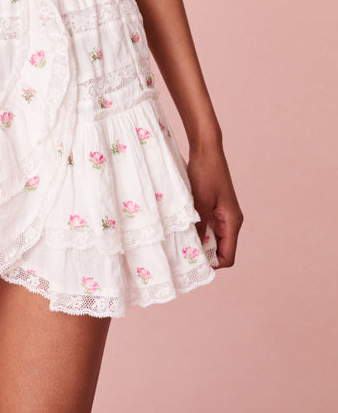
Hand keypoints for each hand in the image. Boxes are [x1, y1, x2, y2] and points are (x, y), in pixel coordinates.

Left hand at [186, 141, 243, 268]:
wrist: (206, 148)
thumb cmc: (206, 173)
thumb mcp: (200, 202)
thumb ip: (199, 227)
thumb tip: (195, 251)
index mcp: (232, 222)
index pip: (228, 257)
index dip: (212, 264)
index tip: (192, 263)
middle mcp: (230, 221)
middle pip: (219, 250)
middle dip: (203, 254)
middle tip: (182, 253)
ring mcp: (222, 214)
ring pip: (211, 238)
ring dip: (198, 240)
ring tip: (180, 240)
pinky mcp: (213, 206)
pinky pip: (206, 226)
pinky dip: (196, 229)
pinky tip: (181, 226)